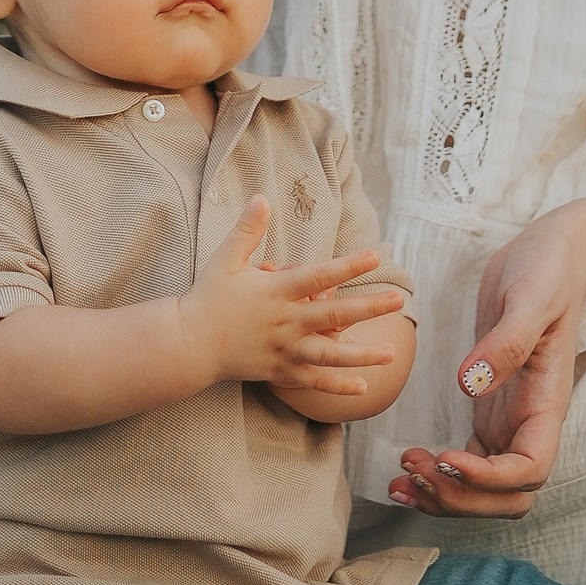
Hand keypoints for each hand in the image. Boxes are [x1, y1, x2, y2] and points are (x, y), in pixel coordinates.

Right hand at [183, 196, 411, 413]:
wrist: (188, 344)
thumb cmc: (207, 298)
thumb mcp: (225, 259)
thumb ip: (247, 230)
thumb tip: (261, 197)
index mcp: (275, 292)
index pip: (318, 276)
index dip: (347, 266)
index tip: (374, 257)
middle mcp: (285, 322)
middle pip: (333, 315)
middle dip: (368, 308)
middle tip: (397, 300)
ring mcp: (284, 350)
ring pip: (329, 355)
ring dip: (362, 355)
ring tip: (391, 353)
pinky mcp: (280, 371)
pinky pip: (314, 381)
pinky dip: (338, 385)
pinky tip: (364, 387)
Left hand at [386, 200, 585, 516]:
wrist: (552, 252)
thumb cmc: (549, 270)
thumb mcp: (531, 298)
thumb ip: (506, 342)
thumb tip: (469, 384)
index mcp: (547, 404)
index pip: (529, 470)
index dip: (489, 480)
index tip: (447, 459)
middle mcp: (530, 422)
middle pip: (506, 497)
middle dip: (460, 498)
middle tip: (414, 469)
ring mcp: (509, 419)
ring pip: (484, 489)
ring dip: (444, 496)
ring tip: (400, 477)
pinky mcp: (489, 408)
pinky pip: (467, 462)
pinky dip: (437, 476)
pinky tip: (405, 467)